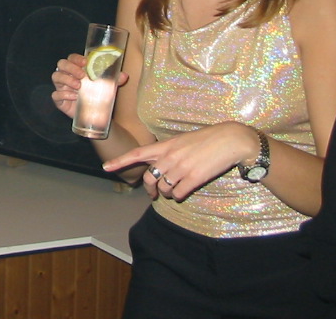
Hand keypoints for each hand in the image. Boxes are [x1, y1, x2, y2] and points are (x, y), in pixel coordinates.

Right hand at [51, 54, 128, 119]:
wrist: (93, 114)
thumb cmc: (97, 94)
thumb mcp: (107, 86)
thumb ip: (114, 80)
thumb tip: (124, 76)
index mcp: (76, 68)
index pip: (71, 58)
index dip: (76, 58)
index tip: (85, 62)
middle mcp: (67, 75)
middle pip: (61, 64)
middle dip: (70, 68)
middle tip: (82, 75)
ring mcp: (61, 87)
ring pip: (56, 76)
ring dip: (67, 79)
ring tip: (78, 86)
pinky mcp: (59, 100)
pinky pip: (56, 95)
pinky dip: (64, 94)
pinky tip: (74, 97)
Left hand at [101, 122, 260, 200]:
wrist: (229, 140)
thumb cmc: (207, 139)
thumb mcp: (182, 140)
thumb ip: (169, 152)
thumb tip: (160, 165)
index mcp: (165, 145)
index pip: (137, 153)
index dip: (120, 161)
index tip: (106, 167)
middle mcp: (170, 157)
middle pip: (149, 178)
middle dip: (150, 189)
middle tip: (153, 194)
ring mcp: (181, 168)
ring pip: (163, 188)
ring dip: (165, 193)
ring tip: (173, 190)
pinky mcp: (193, 178)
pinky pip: (177, 194)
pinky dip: (177, 196)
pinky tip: (182, 192)